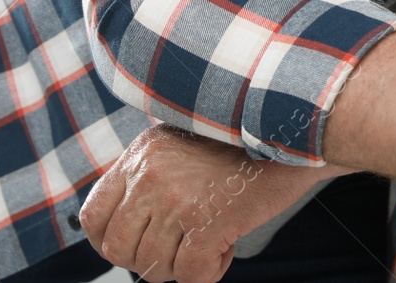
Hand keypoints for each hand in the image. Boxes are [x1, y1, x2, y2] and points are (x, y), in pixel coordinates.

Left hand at [79, 124, 355, 282]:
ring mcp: (178, 199)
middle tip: (181, 250)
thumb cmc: (251, 139)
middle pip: (120, 248)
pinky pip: (190, 274)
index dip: (110, 241)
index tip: (135, 245)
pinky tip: (225, 251)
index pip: (94, 215)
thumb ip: (155, 171)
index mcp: (143, 153)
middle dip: (149, 261)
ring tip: (209, 246)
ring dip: (181, 268)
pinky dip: (207, 275)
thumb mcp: (186, 139)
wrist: (301, 129)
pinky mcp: (209, 221)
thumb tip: (134, 218)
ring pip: (153, 268)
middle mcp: (152, 174)